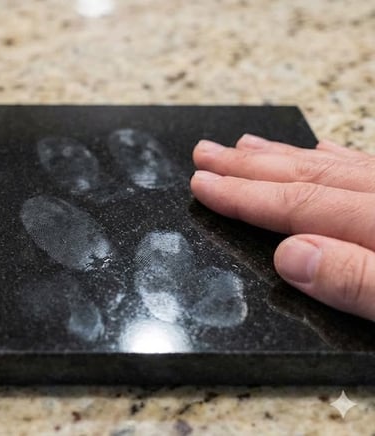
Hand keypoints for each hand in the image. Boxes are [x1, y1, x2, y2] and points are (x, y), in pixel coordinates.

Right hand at [191, 134, 374, 320]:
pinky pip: (369, 167)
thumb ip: (354, 280)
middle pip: (309, 177)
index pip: (298, 205)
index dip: (244, 196)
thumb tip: (289, 257)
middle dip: (249, 166)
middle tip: (206, 152)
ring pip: (335, 168)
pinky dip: (337, 160)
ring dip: (284, 157)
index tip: (203, 184)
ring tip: (245, 145)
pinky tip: (321, 152)